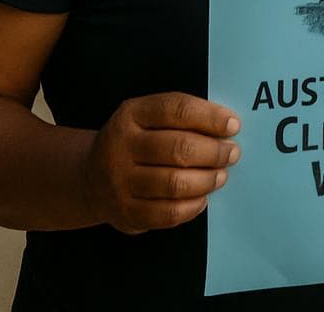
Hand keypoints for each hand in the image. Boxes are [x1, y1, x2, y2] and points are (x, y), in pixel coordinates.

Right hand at [83, 92, 240, 234]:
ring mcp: (119, 182)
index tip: (233, 126)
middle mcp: (121, 146)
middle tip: (231, 154)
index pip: (177, 110)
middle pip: (179, 149)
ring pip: (175, 183)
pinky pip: (167, 213)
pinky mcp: (125, 212)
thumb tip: (227, 127)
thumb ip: (183, 117)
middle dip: (214, 152)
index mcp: (131, 115)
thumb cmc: (136, 142)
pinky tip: (202, 197)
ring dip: (207, 180)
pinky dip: (192, 206)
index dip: (211, 117)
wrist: (89, 177)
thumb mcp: (149, 117)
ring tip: (220, 175)